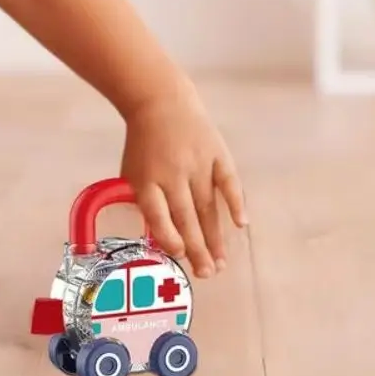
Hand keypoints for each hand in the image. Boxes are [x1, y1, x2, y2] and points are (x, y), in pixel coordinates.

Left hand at [120, 87, 247, 279]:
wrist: (159, 101)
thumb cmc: (144, 145)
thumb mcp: (132, 171)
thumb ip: (143, 201)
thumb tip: (158, 238)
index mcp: (147, 178)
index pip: (157, 213)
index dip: (167, 236)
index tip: (179, 255)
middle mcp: (172, 173)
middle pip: (186, 216)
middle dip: (197, 248)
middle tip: (206, 274)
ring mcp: (197, 163)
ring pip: (208, 206)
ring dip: (216, 236)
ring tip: (220, 262)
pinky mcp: (217, 153)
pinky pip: (228, 181)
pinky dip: (235, 202)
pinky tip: (241, 224)